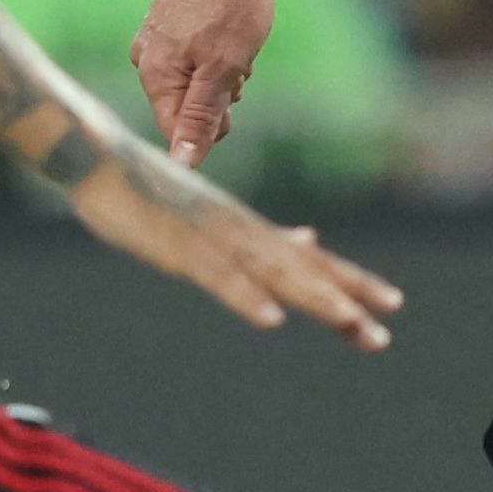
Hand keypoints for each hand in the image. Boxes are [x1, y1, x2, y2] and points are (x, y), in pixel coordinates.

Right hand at [62, 142, 399, 351]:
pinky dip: (246, 297)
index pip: (311, 259)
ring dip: (310, 297)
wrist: (100, 157)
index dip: (352, 281)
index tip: (392, 304)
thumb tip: (308, 239)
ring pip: (271, 272)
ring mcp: (213, 237)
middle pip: (302, 270)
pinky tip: (271, 319)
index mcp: (249, 230)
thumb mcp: (213, 218)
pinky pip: (219, 276)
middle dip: (345, 300)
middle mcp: (241, 231)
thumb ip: (260, 235)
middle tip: (384, 334)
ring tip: (348, 322)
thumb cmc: (150, 191)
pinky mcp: (180, 246)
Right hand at [132, 0, 277, 166]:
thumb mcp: (224, 69)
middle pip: (187, 105)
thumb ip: (201, 118)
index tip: (233, 102)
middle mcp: (145, 58)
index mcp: (154, 74)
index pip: (175, 130)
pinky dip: (218, 51)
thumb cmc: (230, 4)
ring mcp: (156, 37)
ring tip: (239, 42)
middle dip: (219, 95)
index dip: (209, 128)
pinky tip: (232, 31)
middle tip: (239, 66)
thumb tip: (182, 164)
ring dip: (224, 72)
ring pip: (196, 79)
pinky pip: (195, 56)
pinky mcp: (169, 20)